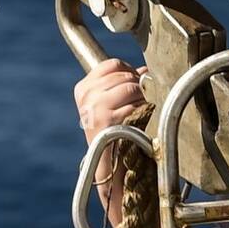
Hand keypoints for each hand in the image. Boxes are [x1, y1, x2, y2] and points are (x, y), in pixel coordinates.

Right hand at [73, 57, 148, 188]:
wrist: (108, 164)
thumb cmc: (112, 132)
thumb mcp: (110, 103)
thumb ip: (123, 83)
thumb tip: (145, 70)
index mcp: (83, 88)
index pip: (113, 64)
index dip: (129, 71)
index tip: (135, 84)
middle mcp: (87, 96)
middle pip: (125, 75)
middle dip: (139, 86)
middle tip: (141, 101)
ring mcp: (96, 107)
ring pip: (132, 87)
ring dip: (143, 98)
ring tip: (140, 110)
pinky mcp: (108, 119)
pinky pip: (137, 104)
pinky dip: (144, 110)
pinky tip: (140, 120)